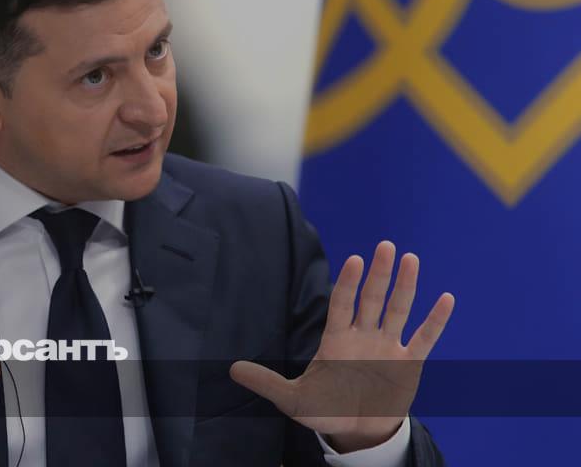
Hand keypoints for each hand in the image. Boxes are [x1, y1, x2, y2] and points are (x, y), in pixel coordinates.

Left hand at [230, 241, 453, 452]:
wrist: (356, 432)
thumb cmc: (324, 411)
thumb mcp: (292, 400)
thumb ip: (267, 383)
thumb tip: (232, 370)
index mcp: (336, 341)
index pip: (342, 305)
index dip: (347, 283)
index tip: (354, 261)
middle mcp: (363, 337)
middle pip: (372, 299)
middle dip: (378, 274)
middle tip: (385, 246)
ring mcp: (387, 347)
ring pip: (397, 310)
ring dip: (405, 287)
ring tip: (410, 259)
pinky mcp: (408, 364)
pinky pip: (424, 338)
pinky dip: (435, 321)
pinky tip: (445, 298)